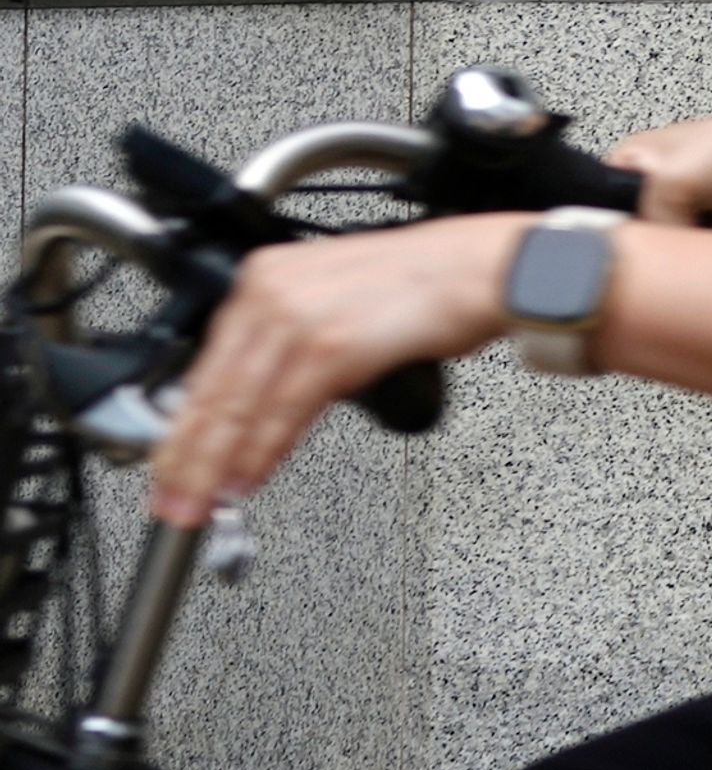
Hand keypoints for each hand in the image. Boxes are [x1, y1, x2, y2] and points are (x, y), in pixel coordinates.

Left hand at [146, 215, 527, 526]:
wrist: (483, 267)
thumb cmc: (425, 285)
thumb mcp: (334, 302)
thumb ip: (289, 343)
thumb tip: (259, 404)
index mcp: (266, 277)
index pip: (205, 365)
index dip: (182, 427)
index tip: (171, 465)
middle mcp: (272, 291)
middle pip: (212, 390)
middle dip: (187, 456)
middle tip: (174, 499)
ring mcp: (298, 316)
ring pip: (238, 406)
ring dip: (216, 464)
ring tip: (203, 502)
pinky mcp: (330, 344)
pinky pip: (281, 411)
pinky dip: (262, 452)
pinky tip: (249, 477)